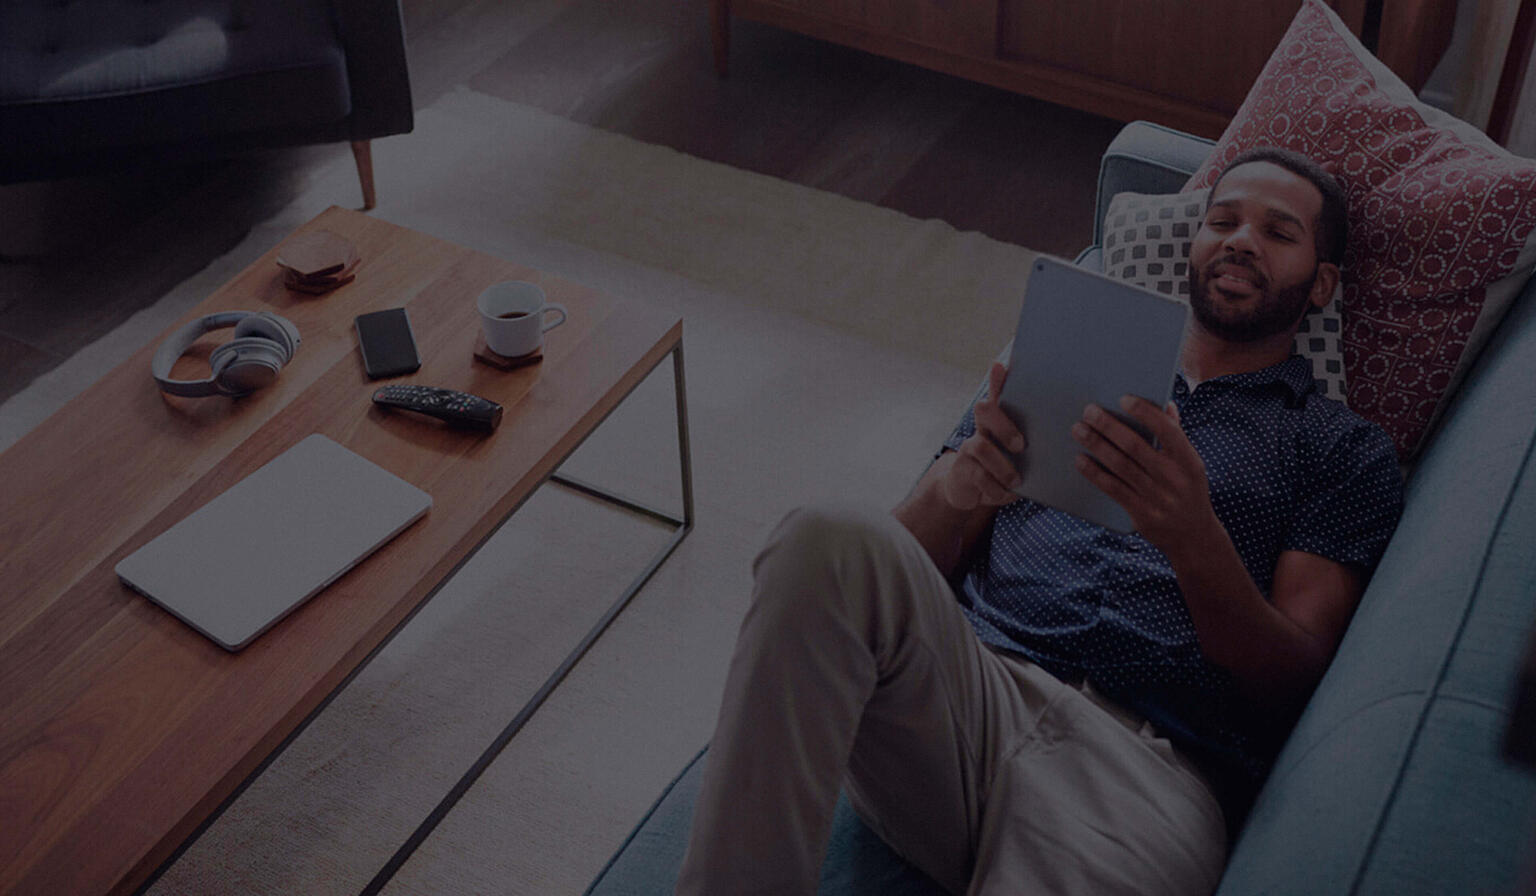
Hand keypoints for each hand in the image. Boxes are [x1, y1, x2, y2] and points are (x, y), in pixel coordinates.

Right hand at [941, 362, 1026, 511]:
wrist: (968, 491)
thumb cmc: (1002, 468)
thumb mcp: (1019, 455)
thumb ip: (1035, 443)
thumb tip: (1073, 434)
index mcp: (999, 421)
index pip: (998, 394)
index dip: (998, 381)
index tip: (1001, 366)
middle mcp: (981, 429)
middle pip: (984, 409)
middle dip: (1004, 424)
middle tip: (1021, 446)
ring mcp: (969, 448)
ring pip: (981, 447)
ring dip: (1003, 466)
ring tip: (1017, 480)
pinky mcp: (962, 469)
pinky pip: (979, 475)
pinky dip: (996, 488)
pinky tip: (1005, 494)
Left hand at [1071, 396, 1216, 551]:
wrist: (1193, 536)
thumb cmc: (1187, 490)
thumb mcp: (1191, 464)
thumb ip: (1177, 435)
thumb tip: (1165, 404)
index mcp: (1188, 461)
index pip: (1167, 430)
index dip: (1145, 413)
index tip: (1123, 399)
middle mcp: (1174, 478)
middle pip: (1135, 446)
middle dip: (1109, 426)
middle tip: (1089, 411)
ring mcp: (1157, 498)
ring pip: (1120, 466)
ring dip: (1096, 445)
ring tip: (1078, 430)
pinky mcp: (1142, 515)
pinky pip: (1113, 489)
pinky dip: (1095, 473)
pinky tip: (1080, 460)